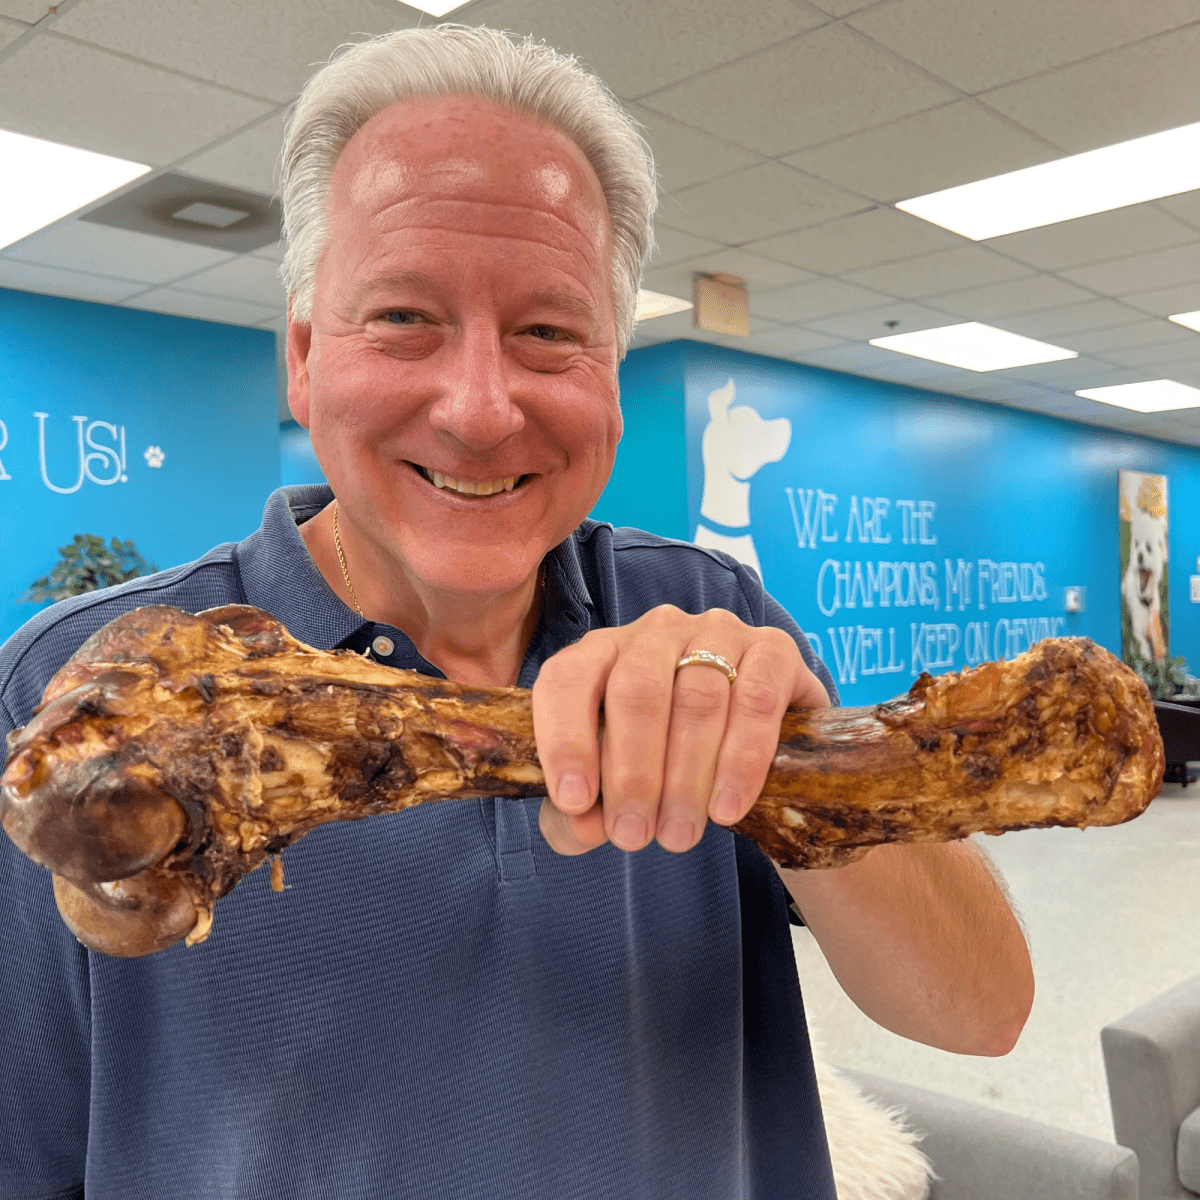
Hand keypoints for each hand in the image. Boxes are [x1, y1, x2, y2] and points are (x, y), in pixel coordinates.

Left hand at [532, 605, 829, 854]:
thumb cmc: (663, 764)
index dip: (565, 739)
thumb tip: (584, 827)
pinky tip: (727, 807)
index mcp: (601, 652)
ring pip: (698, 698)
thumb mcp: (613, 789)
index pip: (567, 678)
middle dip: (632, 773)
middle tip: (634, 836)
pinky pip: (757, 699)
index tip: (574, 802)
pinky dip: (742, 760)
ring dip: (686, 777)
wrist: (752, 748)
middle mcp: (655, 632)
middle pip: (637, 690)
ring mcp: (716, 632)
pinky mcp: (773, 649)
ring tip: (679, 834)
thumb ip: (581, 813)